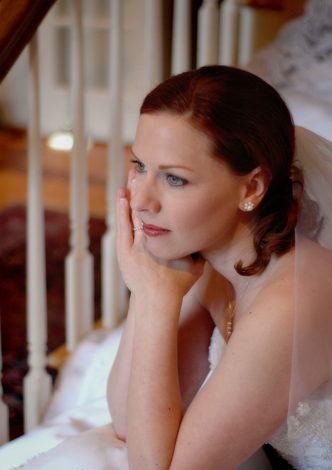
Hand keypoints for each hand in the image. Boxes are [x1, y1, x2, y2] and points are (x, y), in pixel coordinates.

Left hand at [116, 174, 204, 299]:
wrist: (158, 301)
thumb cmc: (177, 286)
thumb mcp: (196, 268)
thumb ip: (200, 253)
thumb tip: (209, 238)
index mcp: (171, 238)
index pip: (165, 211)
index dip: (161, 194)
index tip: (160, 177)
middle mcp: (154, 237)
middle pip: (149, 206)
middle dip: (145, 186)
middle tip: (142, 167)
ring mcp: (137, 244)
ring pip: (135, 213)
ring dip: (132, 193)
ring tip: (131, 175)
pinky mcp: (125, 252)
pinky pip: (123, 226)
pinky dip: (122, 210)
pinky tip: (122, 196)